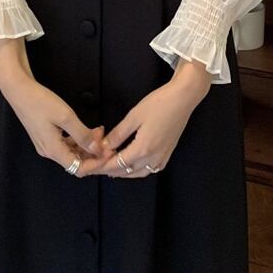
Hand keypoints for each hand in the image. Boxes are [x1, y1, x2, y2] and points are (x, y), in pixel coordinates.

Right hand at [0, 37, 109, 176]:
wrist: (19, 91)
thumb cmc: (42, 102)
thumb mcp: (65, 117)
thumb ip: (82, 134)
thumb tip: (96, 150)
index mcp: (53, 150)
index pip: (78, 168)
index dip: (96, 164)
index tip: (109, 152)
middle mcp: (49, 151)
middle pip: (75, 162)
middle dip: (93, 154)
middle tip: (107, 140)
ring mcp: (46, 144)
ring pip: (71, 152)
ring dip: (86, 145)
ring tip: (99, 132)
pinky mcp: (45, 136)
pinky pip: (65, 144)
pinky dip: (78, 139)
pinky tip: (87, 129)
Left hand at [89, 58, 212, 177]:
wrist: (184, 98)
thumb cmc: (159, 103)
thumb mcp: (134, 116)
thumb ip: (118, 134)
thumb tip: (104, 146)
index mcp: (143, 149)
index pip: (117, 164)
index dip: (101, 166)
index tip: (89, 166)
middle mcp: (153, 158)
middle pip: (127, 172)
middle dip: (109, 170)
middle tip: (96, 166)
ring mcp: (162, 157)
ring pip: (139, 173)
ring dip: (123, 172)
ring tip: (110, 166)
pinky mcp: (168, 153)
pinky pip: (150, 169)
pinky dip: (137, 170)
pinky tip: (131, 163)